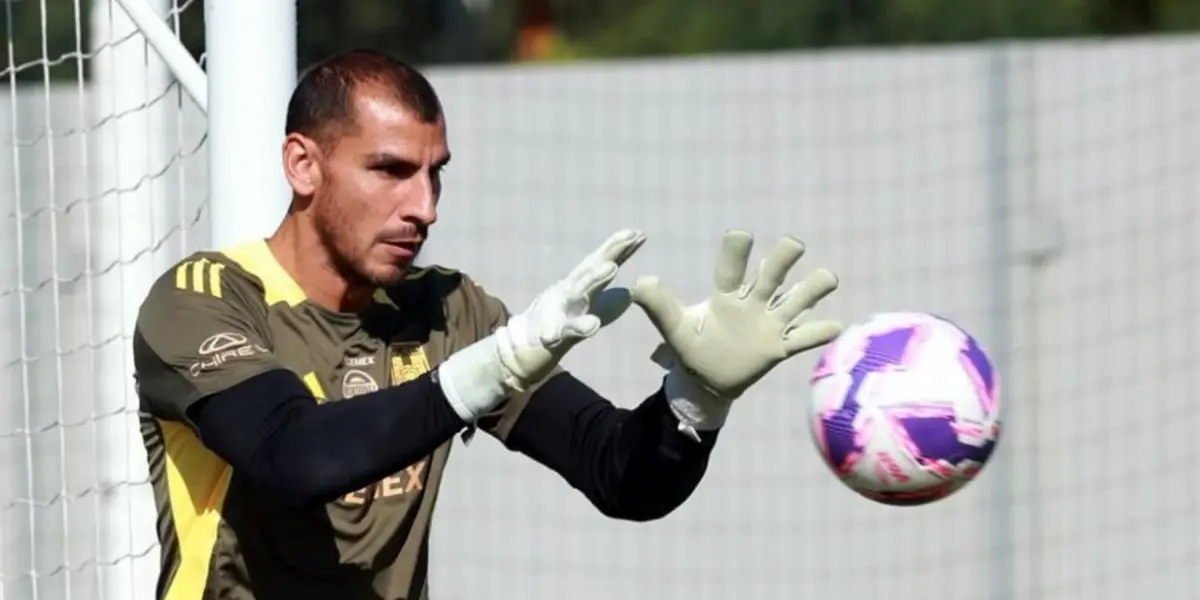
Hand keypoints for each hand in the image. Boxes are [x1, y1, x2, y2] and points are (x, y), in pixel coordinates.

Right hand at [438, 229, 644, 420]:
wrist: (521, 347)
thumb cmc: (558, 325)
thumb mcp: (587, 312)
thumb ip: (609, 303)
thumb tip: (629, 295)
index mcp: (580, 288)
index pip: (601, 263)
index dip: (620, 248)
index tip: (640, 233)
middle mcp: (569, 292)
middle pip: (591, 268)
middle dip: (610, 251)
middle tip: (630, 237)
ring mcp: (559, 310)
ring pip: (578, 292)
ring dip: (594, 278)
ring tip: (611, 267)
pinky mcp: (551, 334)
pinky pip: (565, 331)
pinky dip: (577, 327)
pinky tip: (592, 326)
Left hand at [631, 230, 840, 429]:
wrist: (706, 380)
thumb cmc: (691, 346)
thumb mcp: (673, 327)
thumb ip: (659, 306)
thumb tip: (640, 284)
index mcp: (726, 294)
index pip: (732, 267)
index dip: (736, 251)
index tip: (741, 235)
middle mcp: (753, 301)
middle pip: (773, 272)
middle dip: (783, 257)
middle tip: (793, 245)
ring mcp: (769, 323)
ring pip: (798, 300)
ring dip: (813, 288)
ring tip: (825, 279)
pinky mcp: (779, 347)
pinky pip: (805, 338)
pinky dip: (820, 333)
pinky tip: (835, 326)